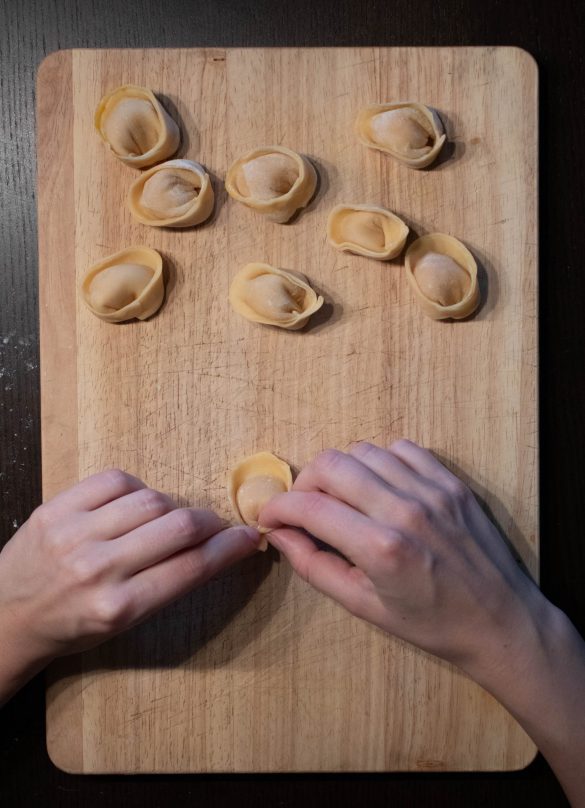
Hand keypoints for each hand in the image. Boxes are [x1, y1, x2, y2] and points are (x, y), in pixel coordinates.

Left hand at [0, 470, 259, 671]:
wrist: (6, 617)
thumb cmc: (71, 626)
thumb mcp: (123, 623)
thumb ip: (166, 583)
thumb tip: (213, 545)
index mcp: (119, 608)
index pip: (192, 567)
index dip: (230, 548)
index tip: (249, 536)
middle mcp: (98, 570)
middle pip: (180, 526)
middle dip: (208, 522)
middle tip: (212, 525)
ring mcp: (74, 535)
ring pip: (152, 500)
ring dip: (168, 507)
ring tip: (161, 520)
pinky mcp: (55, 509)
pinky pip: (115, 480)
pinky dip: (135, 489)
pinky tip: (131, 504)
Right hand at [259, 439, 545, 677]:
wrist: (500, 620)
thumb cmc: (431, 623)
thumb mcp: (364, 606)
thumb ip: (315, 566)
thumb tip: (280, 534)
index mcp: (381, 549)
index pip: (309, 507)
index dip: (278, 507)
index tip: (271, 516)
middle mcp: (405, 510)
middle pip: (331, 464)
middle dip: (304, 483)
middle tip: (304, 507)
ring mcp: (432, 490)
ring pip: (364, 450)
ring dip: (341, 471)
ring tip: (343, 498)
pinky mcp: (451, 482)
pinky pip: (402, 449)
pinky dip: (380, 462)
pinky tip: (380, 487)